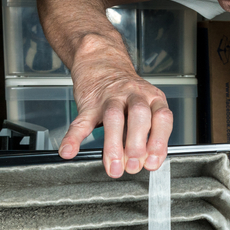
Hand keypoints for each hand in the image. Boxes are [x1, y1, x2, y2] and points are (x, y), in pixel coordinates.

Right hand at [59, 57, 173, 178]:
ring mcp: (111, 98)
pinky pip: (81, 121)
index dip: (158, 142)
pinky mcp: (89, 104)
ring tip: (113, 166)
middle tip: (132, 166)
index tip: (152, 162)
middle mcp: (134, 96)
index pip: (161, 119)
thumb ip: (149, 132)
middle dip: (137, 146)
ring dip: (113, 145)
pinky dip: (73, 138)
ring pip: (114, 118)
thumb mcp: (147, 106)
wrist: (101, 62)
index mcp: (152, 98)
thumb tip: (148, 162)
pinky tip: (68, 150)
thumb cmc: (126, 92)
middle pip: (139, 117)